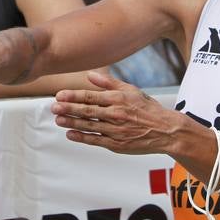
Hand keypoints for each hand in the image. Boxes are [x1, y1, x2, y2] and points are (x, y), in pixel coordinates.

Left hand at [51, 71, 183, 155]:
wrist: (166, 130)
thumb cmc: (147, 108)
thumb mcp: (131, 90)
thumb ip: (109, 83)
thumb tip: (90, 75)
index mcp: (118, 99)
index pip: (90, 96)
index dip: (73, 96)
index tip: (59, 95)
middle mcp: (115, 114)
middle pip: (87, 111)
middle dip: (68, 109)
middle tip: (53, 107)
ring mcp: (115, 130)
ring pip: (89, 126)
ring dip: (71, 123)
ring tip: (58, 120)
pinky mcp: (117, 144)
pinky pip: (96, 140)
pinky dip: (82, 137)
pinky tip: (70, 134)